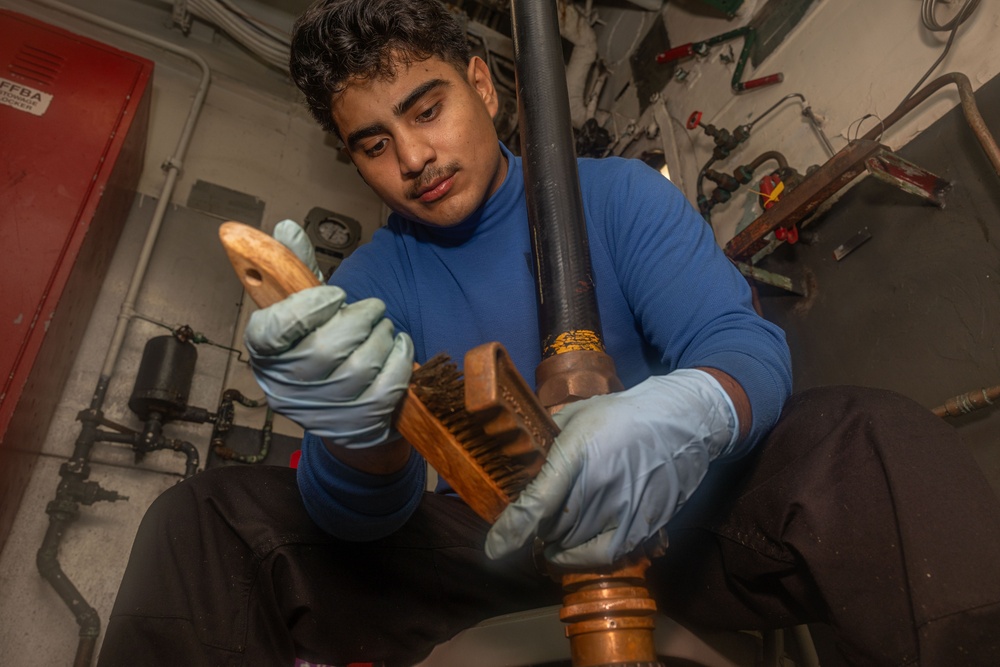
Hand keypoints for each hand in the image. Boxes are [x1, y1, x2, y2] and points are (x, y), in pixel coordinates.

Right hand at [244, 224, 412, 447]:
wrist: (344, 416)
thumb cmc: (322, 352)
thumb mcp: (305, 312)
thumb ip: (296, 270)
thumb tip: (285, 228)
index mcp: (265, 356)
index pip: (272, 331)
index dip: (307, 308)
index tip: (336, 295)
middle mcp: (286, 389)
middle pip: (325, 349)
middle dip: (359, 319)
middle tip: (373, 308)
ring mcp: (322, 413)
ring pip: (360, 368)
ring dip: (381, 338)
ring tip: (384, 327)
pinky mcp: (356, 427)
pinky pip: (386, 389)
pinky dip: (399, 360)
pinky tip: (398, 347)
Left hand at [484, 369, 737, 567]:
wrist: (682, 420)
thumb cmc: (623, 414)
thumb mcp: (578, 414)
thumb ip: (546, 438)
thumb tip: (517, 457)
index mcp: (578, 451)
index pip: (540, 500)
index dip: (514, 527)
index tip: (494, 548)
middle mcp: (600, 483)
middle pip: (552, 526)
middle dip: (537, 525)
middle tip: (538, 513)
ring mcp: (624, 506)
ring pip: (573, 541)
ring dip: (556, 539)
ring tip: (554, 525)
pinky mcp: (644, 523)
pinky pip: (603, 554)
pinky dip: (579, 558)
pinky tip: (567, 552)